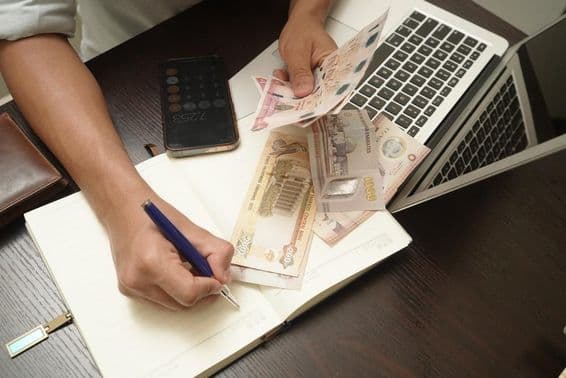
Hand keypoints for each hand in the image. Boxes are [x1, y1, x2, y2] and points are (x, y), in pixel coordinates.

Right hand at [104, 194, 233, 309]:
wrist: (120, 209)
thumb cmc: (151, 215)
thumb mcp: (190, 228)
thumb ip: (215, 251)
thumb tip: (224, 276)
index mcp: (152, 262)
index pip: (189, 293)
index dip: (209, 286)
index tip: (217, 276)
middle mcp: (138, 280)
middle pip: (184, 303)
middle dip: (201, 289)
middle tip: (206, 269)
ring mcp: (131, 288)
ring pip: (174, 305)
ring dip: (189, 290)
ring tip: (188, 266)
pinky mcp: (129, 291)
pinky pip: (162, 300)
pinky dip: (175, 289)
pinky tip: (174, 270)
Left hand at [277, 11, 336, 96]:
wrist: (300, 24)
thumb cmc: (302, 31)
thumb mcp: (297, 51)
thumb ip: (300, 72)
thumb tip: (303, 92)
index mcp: (335, 64)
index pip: (332, 89)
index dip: (320, 102)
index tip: (307, 109)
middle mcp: (330, 73)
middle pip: (320, 95)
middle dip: (304, 101)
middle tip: (289, 103)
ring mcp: (320, 78)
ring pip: (309, 95)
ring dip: (294, 94)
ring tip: (282, 85)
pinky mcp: (310, 80)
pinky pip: (302, 90)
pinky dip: (291, 88)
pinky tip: (282, 80)